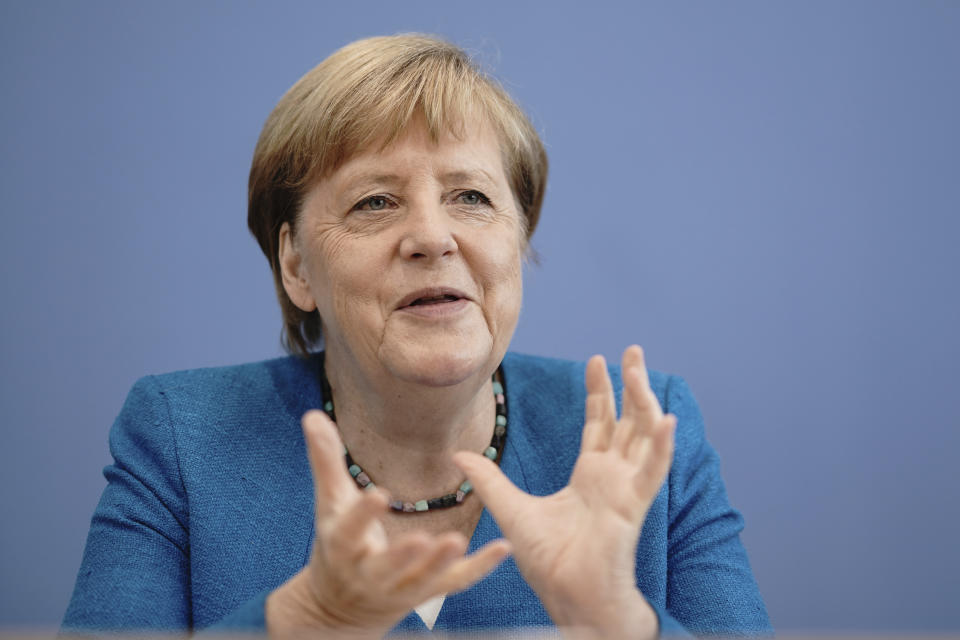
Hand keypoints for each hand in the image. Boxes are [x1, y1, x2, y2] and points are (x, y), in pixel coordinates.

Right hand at [267, 410, 510, 637]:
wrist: (338, 606)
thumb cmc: (337, 540)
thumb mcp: (329, 503)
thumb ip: (325, 459)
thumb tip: (311, 415)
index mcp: (342, 547)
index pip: (348, 532)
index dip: (362, 516)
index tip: (378, 495)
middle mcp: (368, 574)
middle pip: (385, 567)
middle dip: (402, 556)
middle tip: (421, 539)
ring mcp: (398, 588)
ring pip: (421, 580)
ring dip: (439, 563)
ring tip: (457, 541)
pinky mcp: (426, 592)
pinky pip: (455, 583)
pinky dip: (479, 567)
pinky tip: (502, 548)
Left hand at [453, 346, 675, 638]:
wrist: (566, 595)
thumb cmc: (548, 562)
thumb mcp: (510, 510)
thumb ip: (490, 480)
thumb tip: (459, 455)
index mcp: (590, 476)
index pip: (600, 424)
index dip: (600, 392)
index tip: (597, 360)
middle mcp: (613, 477)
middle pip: (627, 420)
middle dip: (630, 384)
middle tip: (632, 350)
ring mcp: (626, 488)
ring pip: (643, 435)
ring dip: (645, 400)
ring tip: (639, 367)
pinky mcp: (633, 505)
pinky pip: (653, 471)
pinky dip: (661, 445)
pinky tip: (666, 418)